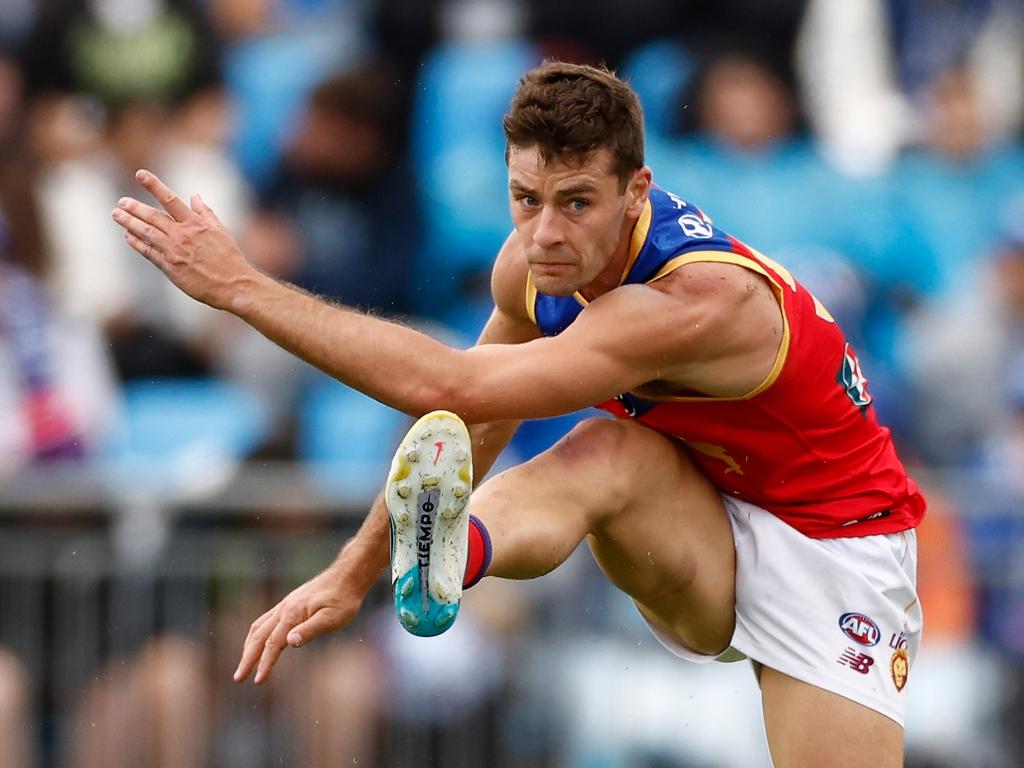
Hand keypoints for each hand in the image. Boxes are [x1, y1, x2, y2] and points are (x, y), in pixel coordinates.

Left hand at [111, 169, 257, 310]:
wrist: (233, 284)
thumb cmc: (229, 258)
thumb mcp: (220, 230)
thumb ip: (205, 212)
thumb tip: (195, 196)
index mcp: (196, 223)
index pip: (170, 199)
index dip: (154, 186)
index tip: (140, 174)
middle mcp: (182, 234)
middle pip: (152, 216)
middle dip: (134, 207)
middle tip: (121, 202)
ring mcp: (174, 250)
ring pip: (146, 232)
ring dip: (129, 222)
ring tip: (117, 214)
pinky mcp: (170, 267)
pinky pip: (148, 252)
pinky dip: (136, 242)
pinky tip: (128, 236)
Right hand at [234, 562, 364, 684]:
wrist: (347, 576)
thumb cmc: (343, 599)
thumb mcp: (332, 618)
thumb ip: (310, 630)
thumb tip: (289, 642)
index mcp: (292, 614)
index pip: (273, 644)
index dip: (264, 663)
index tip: (258, 681)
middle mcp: (284, 609)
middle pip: (258, 636)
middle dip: (247, 658)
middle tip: (238, 678)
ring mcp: (285, 605)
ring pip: (258, 627)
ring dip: (249, 646)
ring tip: (244, 664)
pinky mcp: (289, 604)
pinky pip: (265, 620)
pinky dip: (257, 634)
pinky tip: (259, 642)